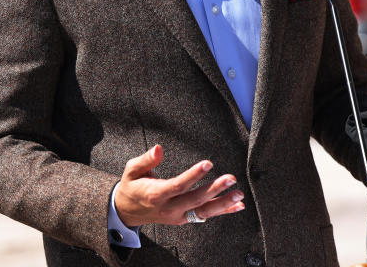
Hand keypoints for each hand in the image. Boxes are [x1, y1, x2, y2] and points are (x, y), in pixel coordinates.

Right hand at [113, 145, 244, 227]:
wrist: (127, 212)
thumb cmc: (132, 187)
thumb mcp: (132, 170)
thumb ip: (146, 160)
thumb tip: (159, 148)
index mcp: (155, 194)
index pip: (178, 185)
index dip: (193, 175)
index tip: (208, 163)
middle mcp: (168, 208)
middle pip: (194, 200)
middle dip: (215, 189)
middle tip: (231, 178)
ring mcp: (177, 216)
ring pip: (203, 211)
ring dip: (223, 203)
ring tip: (239, 194)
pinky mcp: (184, 218)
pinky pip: (205, 215)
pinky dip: (222, 211)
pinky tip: (237, 206)